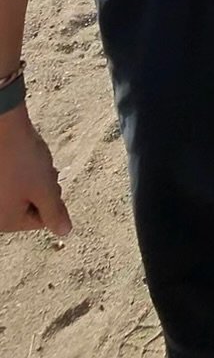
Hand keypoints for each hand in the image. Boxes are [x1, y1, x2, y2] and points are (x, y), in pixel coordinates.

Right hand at [0, 110, 70, 237]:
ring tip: (29, 160)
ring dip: (32, 178)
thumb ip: (55, 213)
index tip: (48, 180)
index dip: (51, 199)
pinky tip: (20, 157)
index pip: (41, 221)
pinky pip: (12, 181)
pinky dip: (20, 171)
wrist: (2, 125)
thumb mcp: (45, 188)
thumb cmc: (23, 158)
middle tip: (37, 169)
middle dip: (41, 188)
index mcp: (5, 220)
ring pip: (22, 192)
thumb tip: (64, 232)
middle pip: (30, 207)